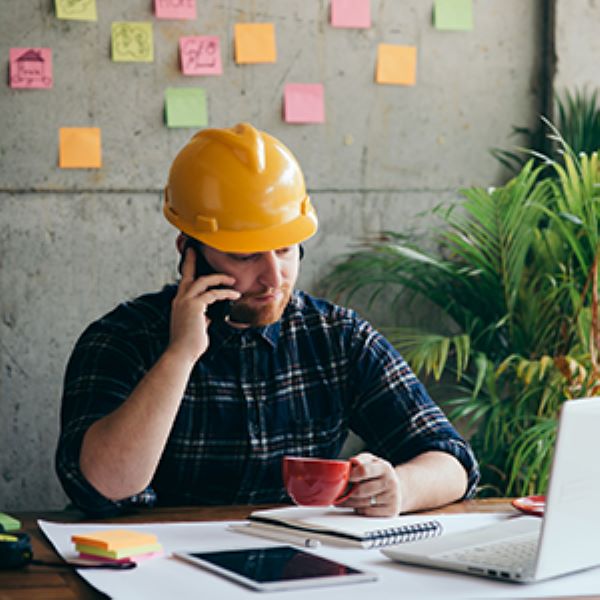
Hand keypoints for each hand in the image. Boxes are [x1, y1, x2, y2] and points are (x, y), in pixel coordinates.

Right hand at [168, 247, 239, 363]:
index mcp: (179, 303)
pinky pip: (213, 294)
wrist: (181, 353)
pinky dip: (225, 293)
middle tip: (196, 249)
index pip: (185, 282)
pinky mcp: (195, 306)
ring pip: (203, 281)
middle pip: (189, 274)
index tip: (191, 258)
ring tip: (232, 280)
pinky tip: (234, 295)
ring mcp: (186, 301)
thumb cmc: (189, 344)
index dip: (188, 269)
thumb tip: (210, 315)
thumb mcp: (197, 326)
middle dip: (193, 260)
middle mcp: (180, 299)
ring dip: (219, 278)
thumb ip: (202, 317)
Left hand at [337, 452, 402, 516]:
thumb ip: (361, 460)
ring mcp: (392, 498)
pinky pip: (368, 513)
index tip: (342, 478)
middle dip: (346, 492)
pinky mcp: (391, 511)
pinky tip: (355, 505)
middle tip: (337, 492)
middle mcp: (390, 483)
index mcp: (384, 468)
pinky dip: (359, 509)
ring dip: (348, 502)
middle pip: (360, 490)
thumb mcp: (372, 461)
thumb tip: (352, 463)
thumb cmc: (379, 473)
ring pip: (362, 503)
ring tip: (341, 499)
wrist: (396, 488)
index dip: (350, 475)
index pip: (363, 471)